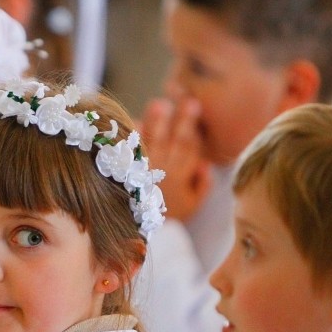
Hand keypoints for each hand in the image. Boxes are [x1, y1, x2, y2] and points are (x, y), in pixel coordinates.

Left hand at [140, 97, 212, 221]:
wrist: (137, 231)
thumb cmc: (166, 214)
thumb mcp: (191, 205)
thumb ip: (202, 185)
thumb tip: (206, 163)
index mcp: (182, 178)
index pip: (192, 149)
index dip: (195, 128)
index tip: (195, 105)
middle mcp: (165, 173)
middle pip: (177, 142)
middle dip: (183, 121)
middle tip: (188, 101)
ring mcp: (145, 172)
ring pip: (154, 145)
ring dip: (157, 124)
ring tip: (160, 105)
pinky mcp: (126, 173)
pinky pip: (129, 155)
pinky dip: (130, 141)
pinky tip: (132, 122)